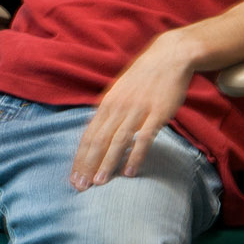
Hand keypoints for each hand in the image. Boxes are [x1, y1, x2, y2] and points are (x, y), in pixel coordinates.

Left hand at [69, 33, 197, 189]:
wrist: (169, 56)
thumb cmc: (144, 76)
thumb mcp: (119, 91)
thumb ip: (108, 112)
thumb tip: (96, 132)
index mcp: (107, 103)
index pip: (88, 135)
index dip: (80, 158)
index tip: (74, 178)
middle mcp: (118, 107)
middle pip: (99, 140)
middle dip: (88, 165)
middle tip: (80, 187)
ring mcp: (137, 110)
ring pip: (118, 140)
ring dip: (107, 163)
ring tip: (100, 183)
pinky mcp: (157, 113)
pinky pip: (144, 137)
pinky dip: (136, 155)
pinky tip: (130, 171)